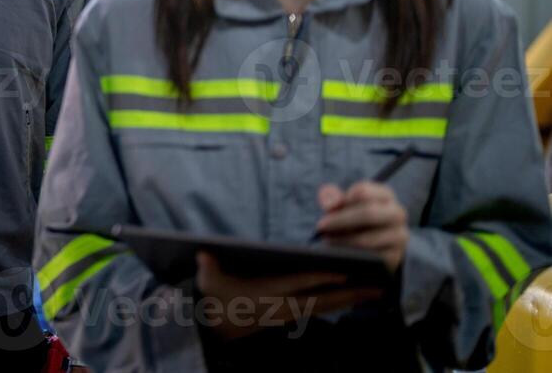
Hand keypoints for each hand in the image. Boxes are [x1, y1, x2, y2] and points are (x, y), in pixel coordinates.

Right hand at [194, 251, 381, 341]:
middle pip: (322, 299)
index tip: (344, 270)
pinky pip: (322, 309)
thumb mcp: (208, 282)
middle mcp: (284, 305)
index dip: (321, 277)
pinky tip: (355, 297)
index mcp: (267, 293)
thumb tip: (202, 253)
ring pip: (326, 307)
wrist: (219, 325)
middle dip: (350, 293)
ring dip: (351, 300)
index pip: (299, 284)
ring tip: (375, 291)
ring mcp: (290, 313)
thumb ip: (207, 269)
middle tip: (377, 287)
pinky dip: (340, 303)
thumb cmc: (216, 297)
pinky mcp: (293, 315)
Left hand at [314, 180, 409, 272]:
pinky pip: (370, 257)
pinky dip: (352, 255)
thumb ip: (333, 199)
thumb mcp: (344, 206)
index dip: (342, 200)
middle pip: (368, 213)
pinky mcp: (395, 256)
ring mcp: (399, 235)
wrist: (375, 247)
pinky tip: (340, 253)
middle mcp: (397, 213)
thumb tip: (329, 202)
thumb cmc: (354, 219)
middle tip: (321, 226)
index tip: (327, 209)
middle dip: (340, 220)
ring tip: (327, 240)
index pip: (362, 191)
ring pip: (368, 238)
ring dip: (343, 240)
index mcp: (385, 195)